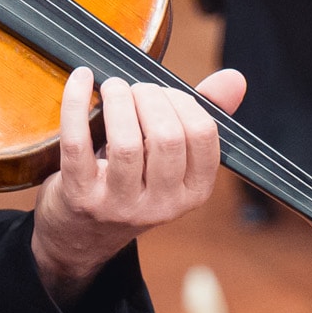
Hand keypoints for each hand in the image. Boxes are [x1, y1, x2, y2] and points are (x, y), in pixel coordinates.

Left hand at [30, 67, 241, 301]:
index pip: (203, 135)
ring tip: (113, 87)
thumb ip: (201, 117)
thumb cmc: (134, 182)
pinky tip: (81, 79)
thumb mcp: (173, 160)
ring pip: (126, 143)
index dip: (183, 101)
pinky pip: (78, 144)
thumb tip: (235, 78)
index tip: (163, 92)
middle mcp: (162, 205)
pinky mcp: (81, 197)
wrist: (83, 234)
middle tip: (135, 89)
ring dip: (119, 100)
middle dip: (151, 98)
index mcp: (194, 192)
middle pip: (167, 137)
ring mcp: (120, 205)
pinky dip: (76, 104)